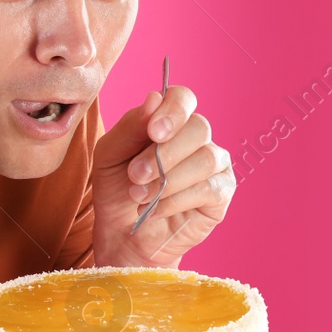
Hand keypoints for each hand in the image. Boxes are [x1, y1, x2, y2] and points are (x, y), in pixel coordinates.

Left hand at [90, 84, 234, 268]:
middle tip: (134, 176)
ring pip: (206, 159)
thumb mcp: (110, 154)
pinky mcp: (220, 194)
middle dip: (163, 154)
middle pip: (198, 128)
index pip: (183, 98)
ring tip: (139, 197)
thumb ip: (130, 126)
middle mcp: (196, 138)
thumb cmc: (116, 188)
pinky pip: (208, 189)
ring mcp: (213, 165)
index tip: (153, 133)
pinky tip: (155, 210)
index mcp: (169, 120)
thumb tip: (154, 98)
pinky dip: (176, 200)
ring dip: (167, 180)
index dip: (172, 111)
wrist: (121, 233)